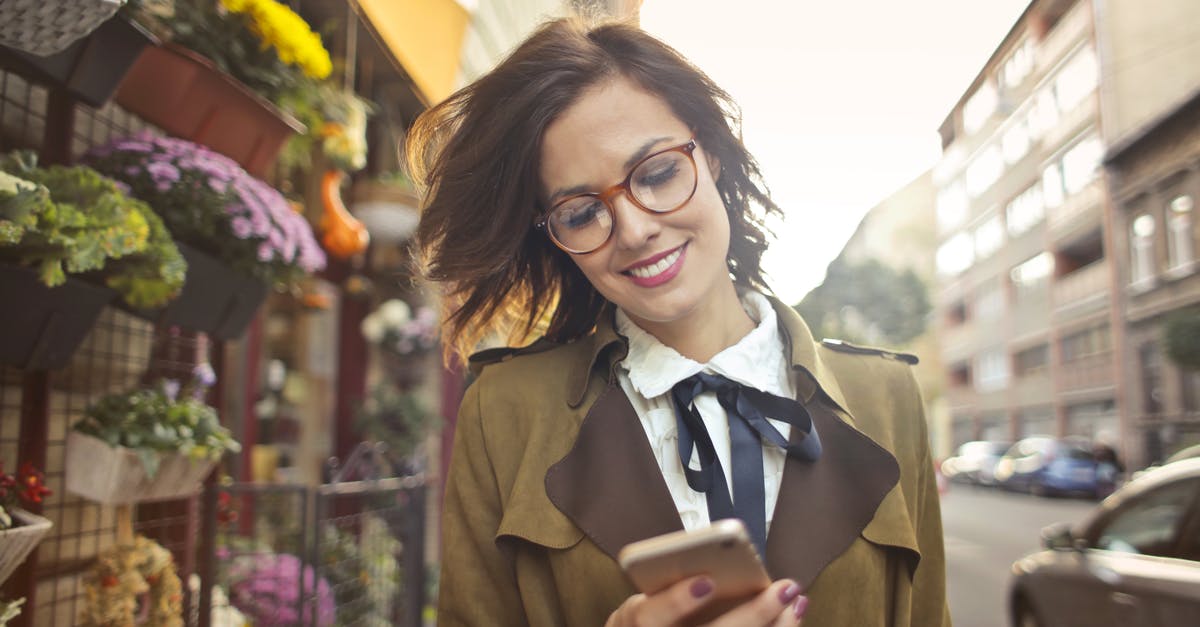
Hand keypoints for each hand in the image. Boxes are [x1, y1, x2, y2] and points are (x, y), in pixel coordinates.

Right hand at [605, 576, 808, 626]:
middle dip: (754, 615)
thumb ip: (669, 579)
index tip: (707, 580)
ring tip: (795, 600)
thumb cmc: (652, 617)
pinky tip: (791, 616)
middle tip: (784, 588)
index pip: (649, 617)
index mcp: (640, 623)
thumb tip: (717, 559)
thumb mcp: (645, 595)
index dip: (677, 601)